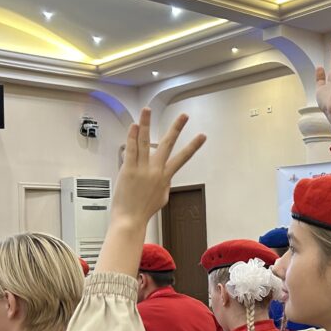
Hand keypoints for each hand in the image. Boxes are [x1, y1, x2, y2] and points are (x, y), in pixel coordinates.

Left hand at [111, 108, 205, 228]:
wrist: (130, 220)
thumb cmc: (144, 211)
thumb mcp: (162, 197)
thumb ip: (165, 184)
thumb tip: (166, 177)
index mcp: (165, 177)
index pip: (183, 158)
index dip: (194, 146)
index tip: (202, 136)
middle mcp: (156, 170)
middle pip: (168, 144)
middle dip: (177, 128)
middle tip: (184, 116)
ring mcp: (142, 169)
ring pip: (145, 141)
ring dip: (147, 123)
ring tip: (148, 110)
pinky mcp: (128, 169)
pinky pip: (131, 149)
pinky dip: (132, 136)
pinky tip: (134, 125)